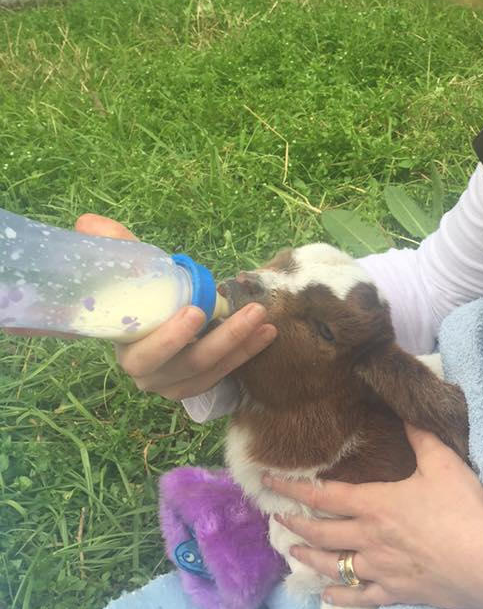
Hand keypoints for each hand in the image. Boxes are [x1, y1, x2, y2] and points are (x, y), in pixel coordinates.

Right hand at [73, 214, 276, 399]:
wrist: (152, 320)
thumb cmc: (140, 293)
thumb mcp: (128, 269)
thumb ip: (114, 245)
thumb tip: (89, 222)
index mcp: (127, 349)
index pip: (145, 353)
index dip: (170, 339)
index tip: (196, 312)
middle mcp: (148, 374)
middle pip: (187, 363)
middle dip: (224, 339)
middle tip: (252, 311)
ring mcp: (173, 385)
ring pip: (210, 371)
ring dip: (242, 345)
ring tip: (265, 319)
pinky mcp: (195, 386)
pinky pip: (223, 375)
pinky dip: (246, 354)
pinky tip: (267, 334)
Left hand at [264, 424, 482, 608]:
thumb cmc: (462, 510)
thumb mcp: (443, 464)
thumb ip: (421, 437)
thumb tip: (405, 411)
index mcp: (375, 504)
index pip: (323, 496)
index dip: (292, 489)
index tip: (267, 483)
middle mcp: (368, 537)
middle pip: (321, 533)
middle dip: (295, 523)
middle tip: (276, 518)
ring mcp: (378, 568)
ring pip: (333, 565)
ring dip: (309, 557)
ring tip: (292, 551)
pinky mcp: (394, 592)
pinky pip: (358, 595)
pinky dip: (339, 595)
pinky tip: (327, 594)